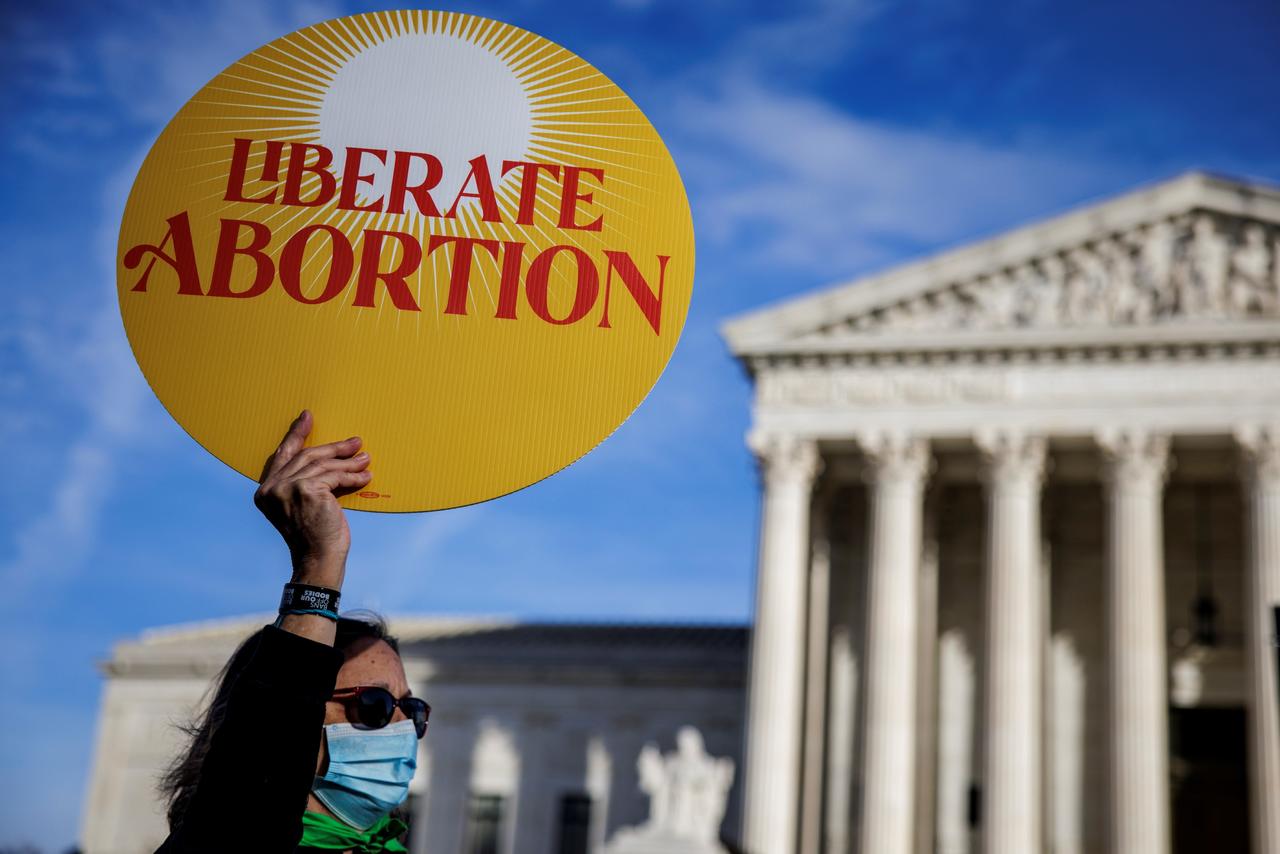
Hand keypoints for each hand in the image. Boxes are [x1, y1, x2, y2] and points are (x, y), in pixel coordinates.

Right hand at [254, 410, 371, 587]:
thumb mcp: (302, 505)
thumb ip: (303, 482)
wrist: (318, 560)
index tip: (307, 417)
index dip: (296, 434)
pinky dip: (353, 477)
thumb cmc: (314, 536)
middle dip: (334, 448)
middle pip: (307, 456)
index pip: (283, 454)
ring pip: (324, 465)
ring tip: (366, 459)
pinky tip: (365, 476)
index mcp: (265, 490)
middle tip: (355, 442)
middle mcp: (272, 487)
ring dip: (349, 462)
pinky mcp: (307, 490)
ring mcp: (288, 487)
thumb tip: (329, 458)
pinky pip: (336, 476)